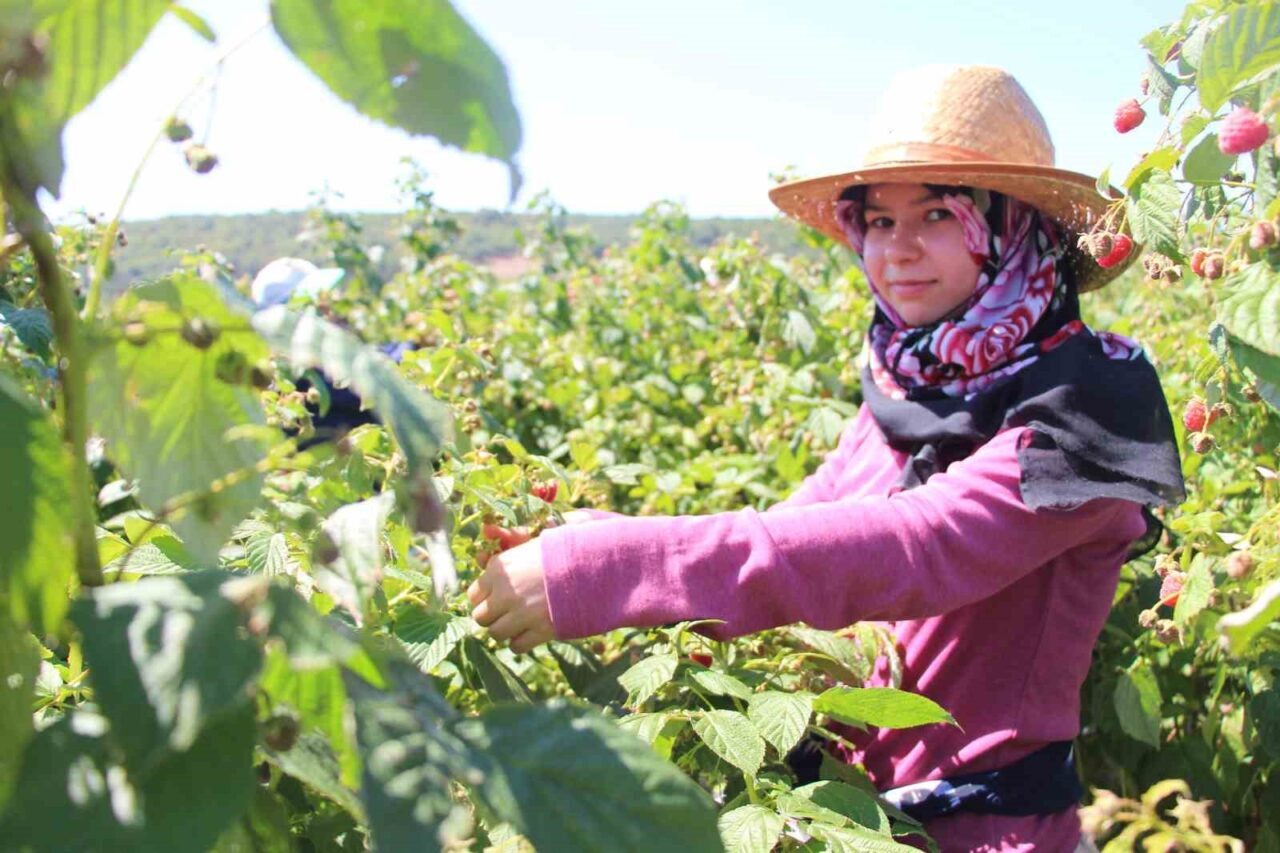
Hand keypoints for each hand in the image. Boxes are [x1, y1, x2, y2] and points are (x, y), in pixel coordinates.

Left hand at [468, 537, 553, 653]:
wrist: (592, 565)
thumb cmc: (561, 550)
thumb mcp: (530, 542)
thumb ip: (506, 541)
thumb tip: (486, 531)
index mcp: (499, 570)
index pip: (473, 594)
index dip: (484, 597)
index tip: (494, 596)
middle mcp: (505, 594)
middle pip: (480, 617)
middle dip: (491, 616)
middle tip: (505, 612)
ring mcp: (522, 614)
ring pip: (496, 634)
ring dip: (505, 630)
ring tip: (518, 623)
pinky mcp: (540, 631)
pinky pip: (517, 646)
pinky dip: (520, 642)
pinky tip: (529, 631)